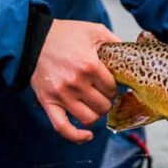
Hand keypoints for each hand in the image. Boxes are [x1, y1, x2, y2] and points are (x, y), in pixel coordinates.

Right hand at [31, 19, 120, 143]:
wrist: (35, 39)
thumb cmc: (66, 34)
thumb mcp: (95, 31)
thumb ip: (115, 42)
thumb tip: (132, 54)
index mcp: (89, 65)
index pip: (112, 88)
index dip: (114, 87)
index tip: (110, 83)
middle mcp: (76, 82)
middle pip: (103, 105)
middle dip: (106, 100)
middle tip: (102, 93)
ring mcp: (61, 94)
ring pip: (89, 118)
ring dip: (95, 113)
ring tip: (94, 104)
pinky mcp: (48, 102)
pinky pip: (62, 127)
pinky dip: (76, 136)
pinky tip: (87, 136)